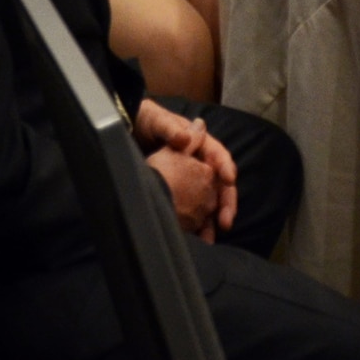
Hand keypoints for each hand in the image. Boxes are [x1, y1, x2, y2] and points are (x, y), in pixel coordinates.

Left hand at [138, 100, 237, 238]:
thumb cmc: (148, 121)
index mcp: (200, 143)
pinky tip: (197, 238)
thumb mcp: (157, 122)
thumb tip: (185, 137)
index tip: (229, 179)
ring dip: (213, 218)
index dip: (225, 167)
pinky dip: (198, 223)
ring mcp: (193, 178)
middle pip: (220, 183)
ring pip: (210, 199)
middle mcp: (201, 162)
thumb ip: (170, 129)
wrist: (130, 131)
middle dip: (225, 202)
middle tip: (226, 220)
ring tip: (212, 237)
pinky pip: (196, 208)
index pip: (218, 155)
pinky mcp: (183, 191)